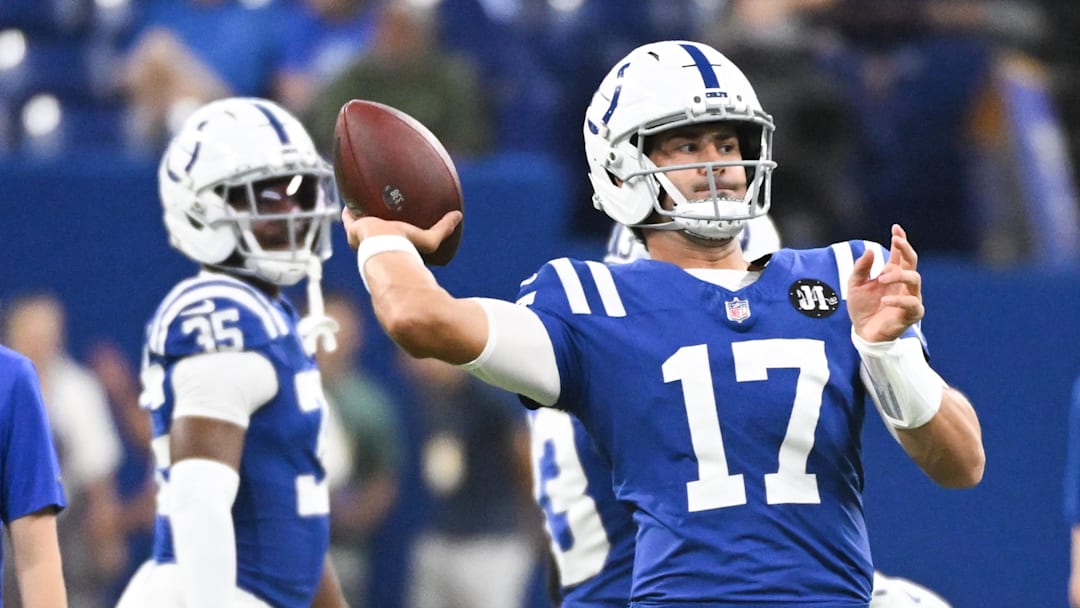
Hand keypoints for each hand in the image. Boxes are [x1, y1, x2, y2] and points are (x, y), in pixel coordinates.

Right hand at [341, 208, 461, 255]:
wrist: (386, 249)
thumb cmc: (407, 248)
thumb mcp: (430, 239)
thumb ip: (444, 229)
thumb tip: (459, 216)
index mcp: (393, 246)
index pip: (392, 237)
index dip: (392, 228)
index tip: (394, 218)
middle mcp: (376, 243)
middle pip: (375, 229)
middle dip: (376, 218)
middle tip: (378, 204)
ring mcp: (363, 236)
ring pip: (360, 222)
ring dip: (362, 211)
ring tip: (363, 198)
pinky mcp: (353, 228)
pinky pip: (348, 215)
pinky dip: (348, 207)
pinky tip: (348, 195)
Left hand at [847, 224, 923, 341]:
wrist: (863, 332)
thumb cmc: (862, 307)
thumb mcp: (855, 285)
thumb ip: (861, 268)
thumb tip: (869, 250)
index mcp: (892, 273)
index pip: (901, 254)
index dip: (901, 240)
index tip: (896, 228)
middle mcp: (904, 283)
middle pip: (912, 262)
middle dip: (906, 249)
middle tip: (895, 241)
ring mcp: (910, 297)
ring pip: (915, 279)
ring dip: (899, 275)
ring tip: (881, 278)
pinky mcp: (911, 314)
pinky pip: (912, 304)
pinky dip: (899, 300)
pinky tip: (884, 300)